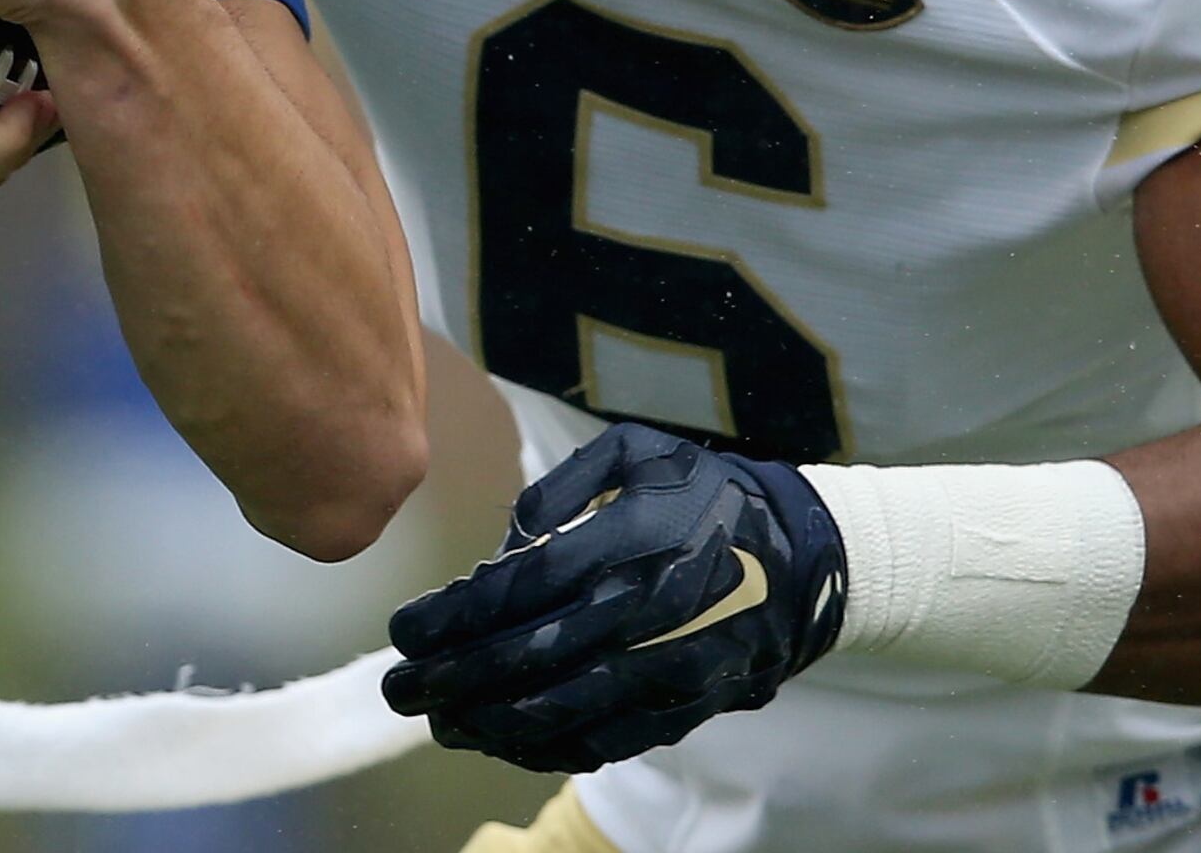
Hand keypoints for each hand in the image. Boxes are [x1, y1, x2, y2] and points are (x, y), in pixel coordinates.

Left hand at [382, 423, 848, 773]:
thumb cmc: (704, 494)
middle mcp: (649, 609)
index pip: (522, 588)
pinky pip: (609, 739)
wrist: (802, 557)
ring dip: (489, 723)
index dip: (454, 615)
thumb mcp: (642, 451)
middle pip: (531, 656)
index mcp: (632, 540)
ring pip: (565, 710)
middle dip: (452, 678)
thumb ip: (570, 481)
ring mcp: (670, 666)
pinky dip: (549, 749)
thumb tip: (514, 534)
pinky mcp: (687, 707)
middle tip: (398, 688)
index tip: (403, 629)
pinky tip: (502, 742)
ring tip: (438, 722)